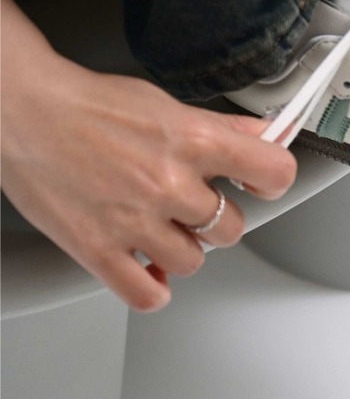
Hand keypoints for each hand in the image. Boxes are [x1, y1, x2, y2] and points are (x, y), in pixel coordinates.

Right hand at [0, 0, 296, 311]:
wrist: (26, 114)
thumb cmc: (91, 104)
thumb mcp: (168, 103)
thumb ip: (222, 126)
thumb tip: (264, 135)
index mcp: (193, 140)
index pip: (273, 171)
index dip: (274, 178)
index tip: (263, 181)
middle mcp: (169, 183)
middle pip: (232, 227)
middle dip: (219, 216)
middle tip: (198, 204)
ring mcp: (135, 221)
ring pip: (195, 261)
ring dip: (185, 248)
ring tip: (165, 227)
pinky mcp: (98, 250)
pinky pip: (145, 294)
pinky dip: (154, 288)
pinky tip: (151, 269)